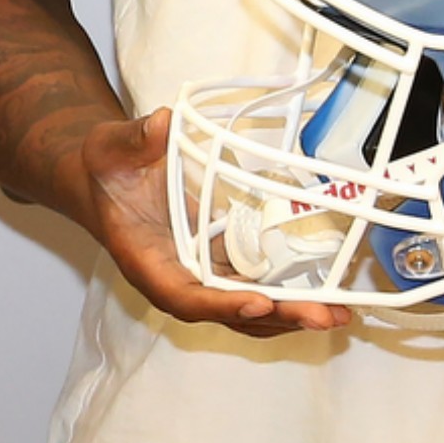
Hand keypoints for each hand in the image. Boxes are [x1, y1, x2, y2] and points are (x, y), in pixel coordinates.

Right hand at [76, 108, 352, 340]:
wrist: (105, 180)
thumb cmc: (106, 169)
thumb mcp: (111, 147)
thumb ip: (134, 139)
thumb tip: (163, 125)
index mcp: (146, 262)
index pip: (184, 295)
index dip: (222, 303)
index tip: (259, 303)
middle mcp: (175, 279)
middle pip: (227, 311)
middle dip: (276, 317)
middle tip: (324, 317)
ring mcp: (199, 275)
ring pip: (246, 307)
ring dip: (290, 314)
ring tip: (338, 316)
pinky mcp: (217, 264)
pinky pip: (253, 287)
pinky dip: (286, 294)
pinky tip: (324, 295)